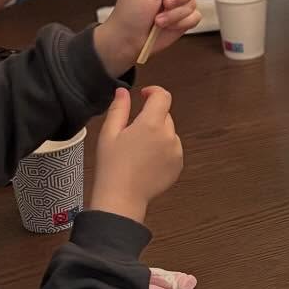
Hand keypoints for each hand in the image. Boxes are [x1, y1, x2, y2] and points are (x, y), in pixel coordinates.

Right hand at [90, 85, 183, 222]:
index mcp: (151, 124)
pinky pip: (173, 148)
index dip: (153, 92)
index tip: (144, 95)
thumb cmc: (112, 166)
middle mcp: (168, 136)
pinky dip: (163, 150)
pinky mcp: (178, 164)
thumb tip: (123, 92)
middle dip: (151, 117)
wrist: (122, 197)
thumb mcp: (109, 133)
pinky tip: (146, 161)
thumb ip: (119, 108)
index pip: (163, 96)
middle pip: (165, 115)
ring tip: (138, 151)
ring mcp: (176, 151)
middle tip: (132, 132)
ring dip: (157, 134)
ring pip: (169, 132)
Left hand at [94, 0, 201, 73]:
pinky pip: (195, 16)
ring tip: (159, 20)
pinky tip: (167, 26)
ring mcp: (177, 2)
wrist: (128, 42)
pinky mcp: (183, 19)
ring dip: (176, 12)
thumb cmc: (128, 14)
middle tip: (166, 3)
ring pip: (193, 0)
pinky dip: (181, 22)